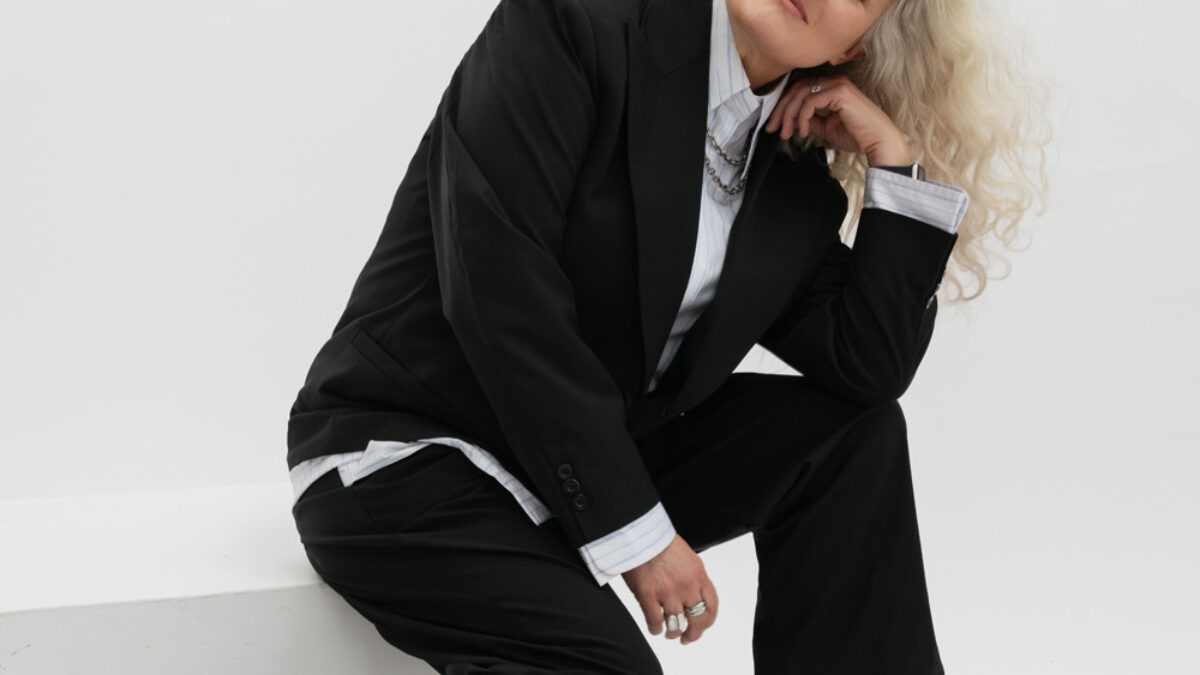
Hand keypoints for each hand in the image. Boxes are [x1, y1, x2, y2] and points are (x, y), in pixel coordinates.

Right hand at [621, 534, 718, 645]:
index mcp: (698, 574)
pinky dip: (656, 629)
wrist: (639, 534)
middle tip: (687, 638)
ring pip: (676, 625)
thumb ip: (692, 577)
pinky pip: (656, 622)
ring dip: (673, 633)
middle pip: (698, 620)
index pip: (712, 605)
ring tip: (668, 633)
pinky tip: (655, 628)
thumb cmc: (659, 542)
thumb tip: (692, 596)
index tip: (702, 626)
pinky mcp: (648, 595)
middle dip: (693, 633)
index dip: (708, 621)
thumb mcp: (686, 557)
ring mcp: (667, 592)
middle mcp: (687, 585)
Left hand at [764, 74, 912, 166]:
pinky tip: (803, 132)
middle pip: (797, 89)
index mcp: (831, 88)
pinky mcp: (839, 92)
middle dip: (781, 110)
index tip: (775, 125)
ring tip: (786, 133)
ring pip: (801, 94)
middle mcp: (834, 82)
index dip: (784, 107)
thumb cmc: (858, 136)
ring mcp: (837, 84)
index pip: (800, 90)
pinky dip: (802, 117)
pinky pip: (810, 101)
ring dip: (789, 115)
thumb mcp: (826, 127)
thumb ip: (812, 120)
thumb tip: (796, 121)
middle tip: (773, 128)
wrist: (877, 142)